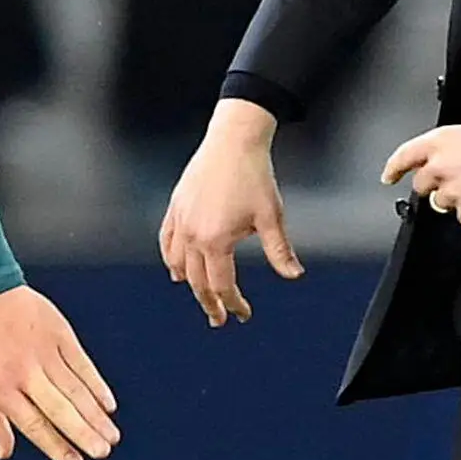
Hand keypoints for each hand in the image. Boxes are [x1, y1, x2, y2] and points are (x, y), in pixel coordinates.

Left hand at [0, 285, 119, 459]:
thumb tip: (4, 453)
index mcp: (0, 387)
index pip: (33, 424)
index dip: (56, 446)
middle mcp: (24, 371)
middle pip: (60, 408)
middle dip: (83, 433)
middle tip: (102, 452)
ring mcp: (44, 352)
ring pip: (76, 389)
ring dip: (96, 415)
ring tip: (111, 436)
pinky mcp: (60, 334)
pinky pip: (83, 364)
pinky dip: (97, 386)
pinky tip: (109, 405)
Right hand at [158, 97, 302, 326]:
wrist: (233, 141)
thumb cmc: (254, 176)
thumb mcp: (271, 217)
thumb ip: (280, 251)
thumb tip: (294, 275)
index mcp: (216, 241)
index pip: (222, 285)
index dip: (233, 304)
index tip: (243, 314)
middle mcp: (192, 235)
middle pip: (198, 282)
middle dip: (210, 303)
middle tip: (219, 318)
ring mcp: (180, 221)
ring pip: (178, 264)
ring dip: (189, 285)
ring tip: (201, 296)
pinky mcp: (175, 207)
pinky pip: (166, 241)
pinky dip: (170, 259)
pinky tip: (176, 268)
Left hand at [382, 122, 460, 227]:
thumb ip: (450, 149)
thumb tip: (442, 164)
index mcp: (441, 142)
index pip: (405, 156)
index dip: (395, 169)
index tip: (389, 178)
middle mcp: (440, 168)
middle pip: (421, 186)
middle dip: (435, 186)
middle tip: (459, 182)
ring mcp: (452, 193)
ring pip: (442, 204)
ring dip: (457, 200)